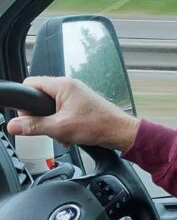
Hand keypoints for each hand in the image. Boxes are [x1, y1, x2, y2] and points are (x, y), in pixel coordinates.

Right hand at [5, 76, 138, 152]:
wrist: (120, 131)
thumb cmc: (98, 125)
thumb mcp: (59, 128)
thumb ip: (34, 126)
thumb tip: (14, 126)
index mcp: (62, 85)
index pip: (30, 83)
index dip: (25, 101)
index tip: (26, 117)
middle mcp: (69, 86)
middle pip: (40, 96)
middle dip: (39, 115)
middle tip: (44, 128)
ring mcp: (75, 94)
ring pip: (51, 106)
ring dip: (52, 123)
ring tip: (60, 134)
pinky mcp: (80, 104)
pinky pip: (62, 111)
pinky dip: (61, 124)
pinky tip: (68, 136)